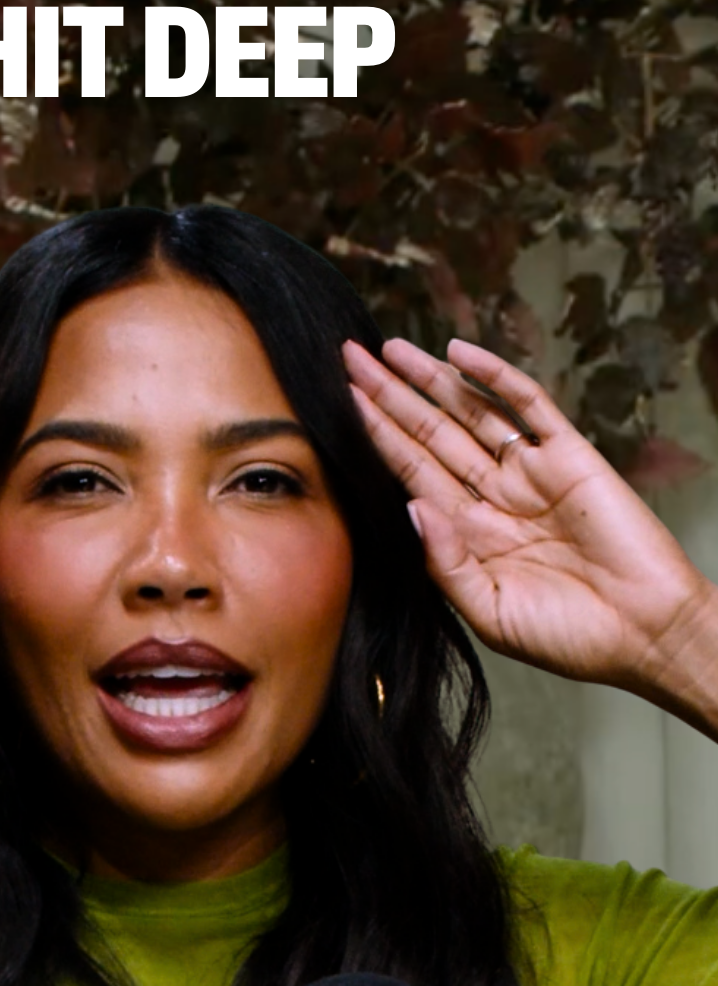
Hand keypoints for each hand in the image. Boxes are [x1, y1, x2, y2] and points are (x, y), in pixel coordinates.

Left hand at [343, 334, 714, 699]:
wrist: (645, 633)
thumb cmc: (570, 636)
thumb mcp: (490, 612)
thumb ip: (446, 562)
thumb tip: (411, 506)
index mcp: (469, 535)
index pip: (411, 474)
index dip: (377, 437)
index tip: (340, 403)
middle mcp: (493, 497)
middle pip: (430, 434)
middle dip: (390, 397)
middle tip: (348, 357)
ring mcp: (530, 472)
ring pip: (470, 412)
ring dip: (430, 379)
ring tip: (388, 349)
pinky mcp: (569, 455)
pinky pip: (528, 406)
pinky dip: (495, 377)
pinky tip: (459, 354)